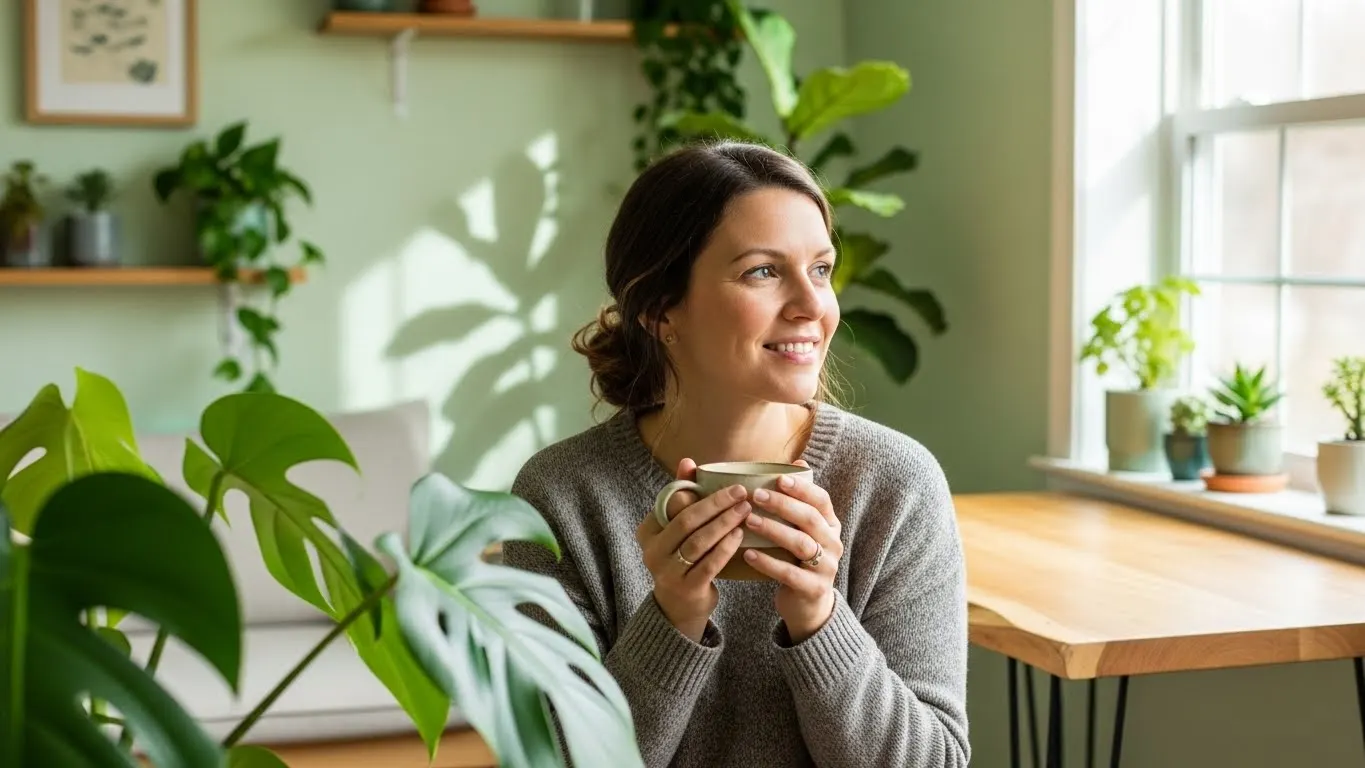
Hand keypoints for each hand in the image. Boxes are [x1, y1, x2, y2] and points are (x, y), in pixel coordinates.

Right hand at [636, 458, 749, 642]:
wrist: (678, 607)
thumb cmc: (681, 558)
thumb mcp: (677, 529)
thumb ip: (682, 495)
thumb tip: (688, 461)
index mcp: (647, 531)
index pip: (671, 505)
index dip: (696, 490)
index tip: (726, 481)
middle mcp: (652, 551)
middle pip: (685, 521)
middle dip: (715, 504)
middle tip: (741, 492)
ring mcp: (668, 572)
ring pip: (698, 542)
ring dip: (723, 523)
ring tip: (745, 510)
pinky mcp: (687, 589)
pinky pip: (709, 564)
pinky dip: (726, 548)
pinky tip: (740, 535)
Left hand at [742, 460, 843, 642]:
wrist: (807, 604)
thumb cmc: (797, 558)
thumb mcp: (802, 529)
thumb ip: (799, 499)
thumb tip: (798, 460)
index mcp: (830, 524)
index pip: (821, 500)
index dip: (802, 488)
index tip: (779, 478)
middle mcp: (833, 543)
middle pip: (810, 519)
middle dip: (783, 505)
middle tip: (756, 495)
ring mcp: (826, 567)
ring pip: (801, 544)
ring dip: (774, 530)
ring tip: (749, 520)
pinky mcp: (813, 589)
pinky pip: (790, 574)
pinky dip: (768, 563)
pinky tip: (748, 553)